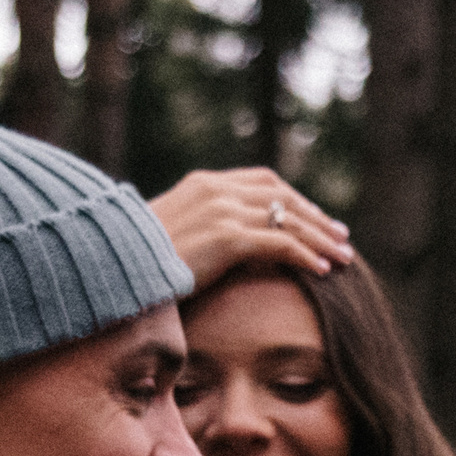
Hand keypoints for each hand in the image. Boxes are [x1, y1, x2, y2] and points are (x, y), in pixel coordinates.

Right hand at [148, 168, 353, 290]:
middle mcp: (216, 190)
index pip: (263, 183)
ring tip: (344, 258)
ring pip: (288, 219)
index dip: (294, 200)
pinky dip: (305, 256)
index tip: (315, 218)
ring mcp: (222, 210)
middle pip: (282, 197)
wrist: (111, 267)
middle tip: (341, 237)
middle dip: (315, 217)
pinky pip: (280, 243)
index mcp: (203, 184)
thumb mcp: (165, 237)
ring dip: (320, 239)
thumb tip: (205, 252)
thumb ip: (193, 232)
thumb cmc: (133, 262)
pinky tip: (322, 271)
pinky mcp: (226, 237)